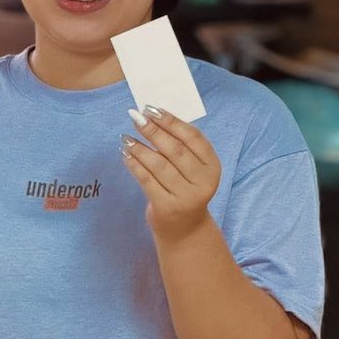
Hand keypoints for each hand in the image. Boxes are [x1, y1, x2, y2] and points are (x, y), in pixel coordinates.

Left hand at [121, 106, 220, 242]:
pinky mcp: (167, 207)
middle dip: (153, 131)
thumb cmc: (185, 189)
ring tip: (126, 137)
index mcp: (212, 167)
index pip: (193, 137)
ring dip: (140, 148)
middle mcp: (203, 182)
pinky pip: (147, 180)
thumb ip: (180, 145)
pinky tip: (126, 154)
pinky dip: (134, 165)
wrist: (184, 229)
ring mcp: (186, 197)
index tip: (152, 109)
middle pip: (175, 150)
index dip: (171, 121)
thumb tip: (153, 116)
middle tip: (136, 117)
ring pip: (159, 165)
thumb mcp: (192, 169)